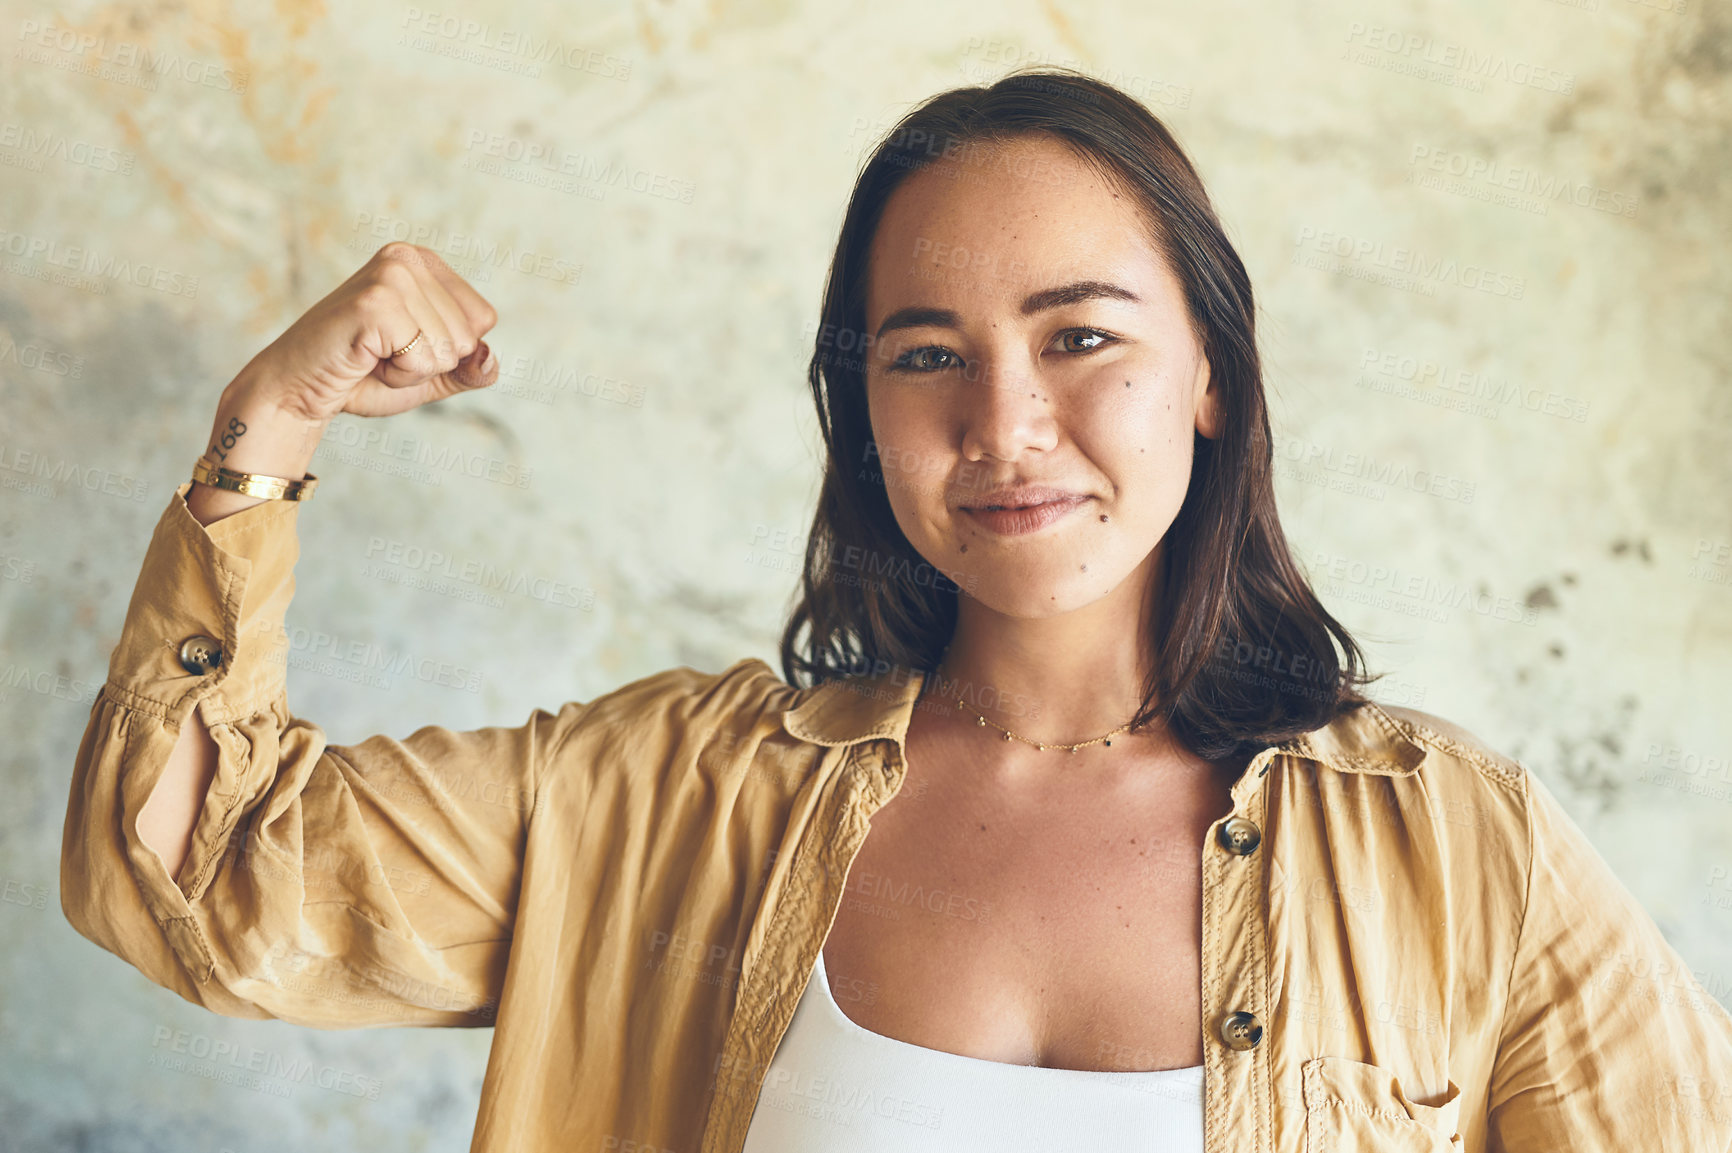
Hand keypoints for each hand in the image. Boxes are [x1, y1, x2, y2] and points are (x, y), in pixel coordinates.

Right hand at [235, 241, 500, 422]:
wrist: (299, 390)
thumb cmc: (362, 377)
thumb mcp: (431, 373)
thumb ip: (470, 368)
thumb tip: (489, 358)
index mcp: (424, 263)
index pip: (483, 319)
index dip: (448, 351)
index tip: (401, 344)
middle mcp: (408, 258)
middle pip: (468, 336)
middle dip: (430, 362)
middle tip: (381, 353)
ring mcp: (391, 275)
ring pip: (449, 350)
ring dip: (411, 370)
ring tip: (371, 354)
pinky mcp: (375, 302)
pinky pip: (423, 360)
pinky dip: (398, 376)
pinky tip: (364, 358)